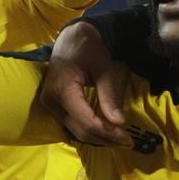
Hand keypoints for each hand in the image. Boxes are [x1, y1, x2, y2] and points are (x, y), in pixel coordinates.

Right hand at [38, 23, 131, 146]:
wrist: (71, 37)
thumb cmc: (88, 48)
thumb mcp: (103, 67)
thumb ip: (109, 95)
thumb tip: (119, 123)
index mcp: (62, 89)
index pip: (86, 120)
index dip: (108, 132)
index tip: (128, 138)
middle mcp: (51, 101)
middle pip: (80, 130)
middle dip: (105, 138)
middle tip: (129, 142)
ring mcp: (50, 105)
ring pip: (75, 131)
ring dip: (98, 138)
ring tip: (120, 139)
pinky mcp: (54, 106)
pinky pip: (72, 124)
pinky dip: (90, 130)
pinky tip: (106, 132)